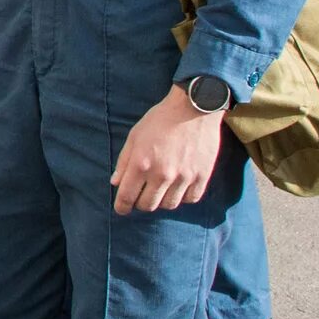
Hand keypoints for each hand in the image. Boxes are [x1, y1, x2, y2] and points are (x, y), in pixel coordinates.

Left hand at [112, 86, 226, 214]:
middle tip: (140, 195)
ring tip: (160, 189)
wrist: (193, 109)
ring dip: (161, 201)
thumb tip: (116, 183)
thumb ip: (124, 162)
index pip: (127, 197)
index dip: (121, 207)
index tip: (121, 209)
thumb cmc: (160, 120)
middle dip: (140, 203)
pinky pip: (190, 199)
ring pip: (169, 205)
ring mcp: (184, 177)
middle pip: (148, 205)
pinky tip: (178, 188)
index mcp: (141, 164)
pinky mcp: (202, 176)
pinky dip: (182, 197)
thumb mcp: (134, 136)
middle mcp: (162, 174)